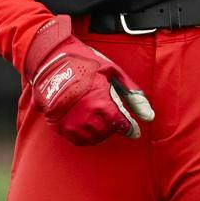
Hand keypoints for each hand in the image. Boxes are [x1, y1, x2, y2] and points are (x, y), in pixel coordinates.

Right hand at [22, 17, 154, 145]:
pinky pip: (78, 140)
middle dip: (114, 126)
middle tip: (112, 115)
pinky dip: (86, 135)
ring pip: (93, 138)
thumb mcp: (113, 72)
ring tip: (100, 117)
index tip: (133, 130)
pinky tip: (88, 123)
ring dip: (101, 131)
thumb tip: (149, 116)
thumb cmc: (85, 63)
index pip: (121, 125)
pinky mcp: (59, 125)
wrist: (50, 60)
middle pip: (108, 132)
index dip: (129, 128)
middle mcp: (86, 116)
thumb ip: (132, 95)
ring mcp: (70, 122)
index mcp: (101, 102)